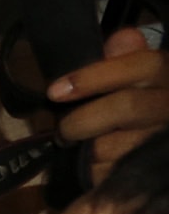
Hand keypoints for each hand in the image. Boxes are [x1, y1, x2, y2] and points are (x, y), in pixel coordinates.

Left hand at [48, 28, 168, 186]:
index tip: (55, 91)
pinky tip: (93, 169)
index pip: (143, 65)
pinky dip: (93, 173)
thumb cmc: (140, 110)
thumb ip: (124, 60)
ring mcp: (162, 142)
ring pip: (114, 145)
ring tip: (82, 150)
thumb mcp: (136, 81)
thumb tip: (121, 38)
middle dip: (83, 120)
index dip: (94, 76)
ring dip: (86, 151)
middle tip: (64, 130)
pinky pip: (110, 174)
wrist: (154, 151)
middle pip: (128, 106)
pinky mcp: (150, 170)